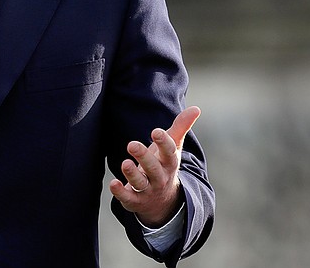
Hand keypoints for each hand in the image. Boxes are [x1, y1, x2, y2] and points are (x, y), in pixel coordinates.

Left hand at [109, 106, 200, 227]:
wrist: (163, 201)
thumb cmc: (164, 164)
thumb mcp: (173, 147)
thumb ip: (181, 127)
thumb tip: (196, 108)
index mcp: (169, 163)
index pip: (169, 152)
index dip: (164, 142)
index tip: (156, 131)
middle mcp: (160, 177)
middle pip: (153, 168)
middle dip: (143, 157)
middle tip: (132, 144)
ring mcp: (148, 190)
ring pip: (140, 183)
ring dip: (132, 174)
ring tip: (125, 163)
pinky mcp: (135, 201)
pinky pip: (128, 198)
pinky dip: (120, 192)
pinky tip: (113, 184)